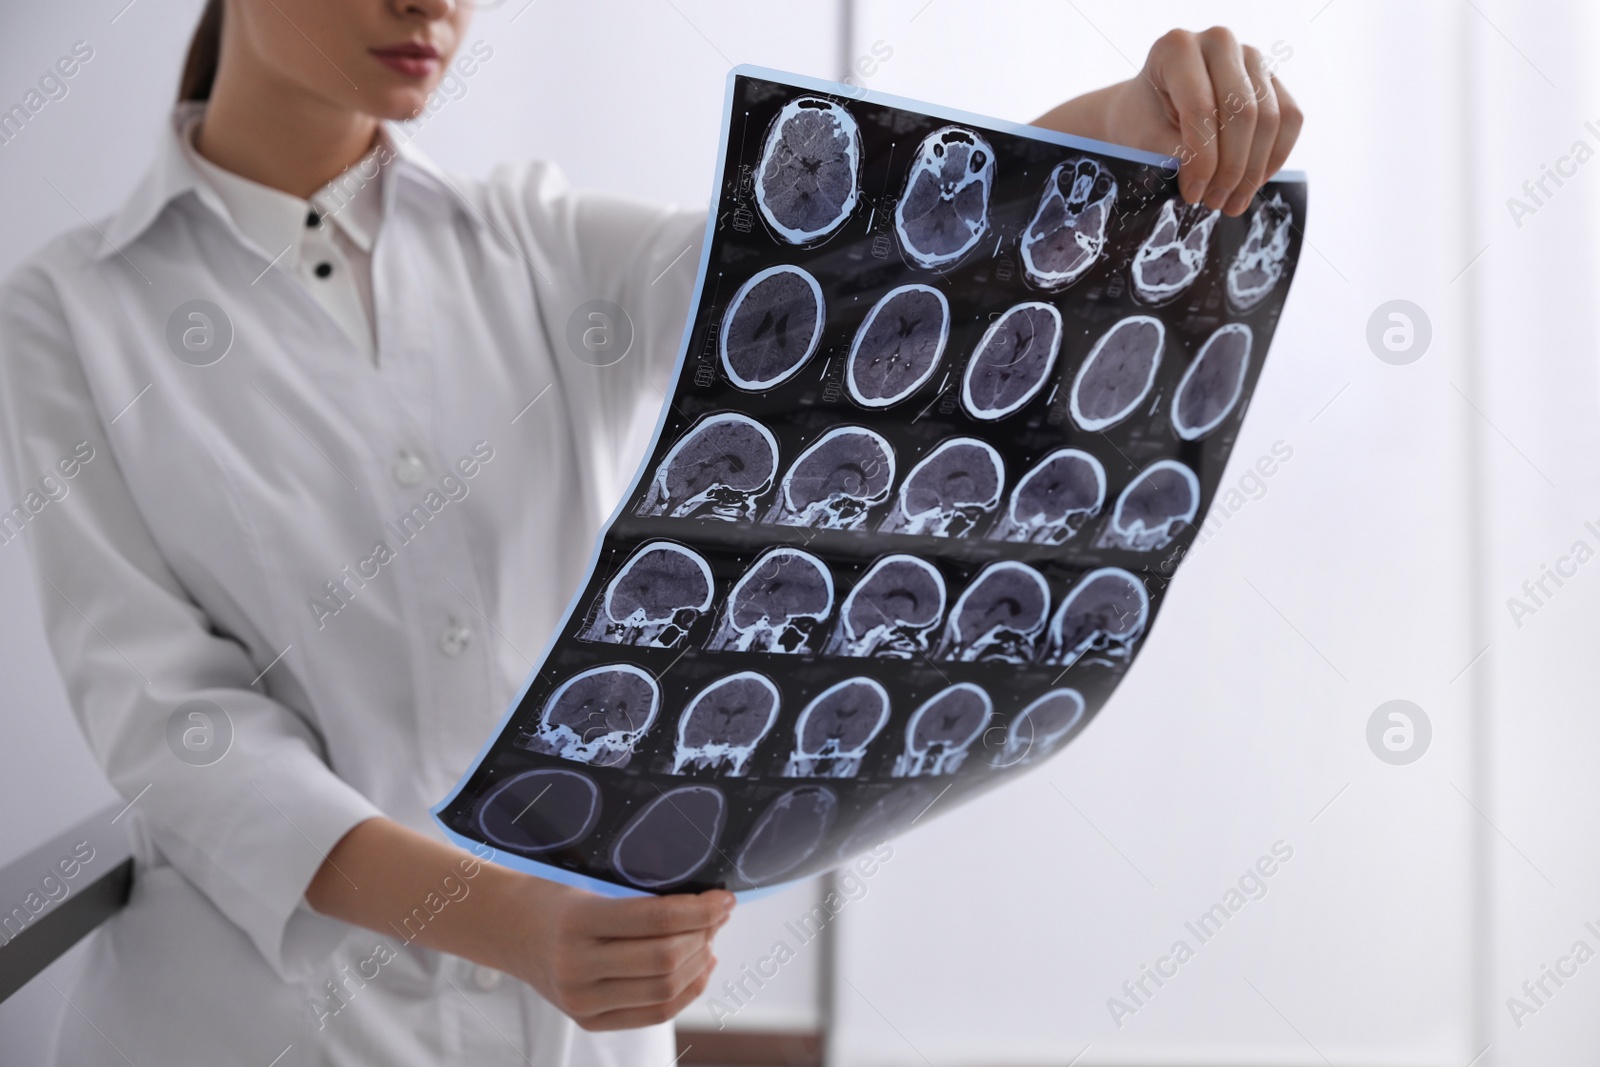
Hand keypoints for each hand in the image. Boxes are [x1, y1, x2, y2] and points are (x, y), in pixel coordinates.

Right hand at [499, 881, 733, 1030]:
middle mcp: (577, 968)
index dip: (699, 910)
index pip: (656, 919)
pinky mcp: (589, 1021)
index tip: (724, 898)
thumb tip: (707, 907)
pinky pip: (655, 1013)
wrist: (507, 932)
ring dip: (699, 962)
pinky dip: (687, 990)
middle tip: (718, 914)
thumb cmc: (554, 902)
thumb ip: (641, 903)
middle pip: (666, 959)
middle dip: (704, 935)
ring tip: (709, 937)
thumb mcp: (591, 890)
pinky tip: (701, 966)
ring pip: (665, 989)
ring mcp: (582, 1002)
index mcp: (577, 923)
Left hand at [1033, 27, 1302, 215]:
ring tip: (1231, 203)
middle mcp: (1219, 42)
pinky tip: (1253, 184)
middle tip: (1215, 204)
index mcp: (1177, 48)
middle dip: (1231, 168)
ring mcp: (1251, 57)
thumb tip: (1210, 180)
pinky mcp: (1273, 78)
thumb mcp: (1144, 139)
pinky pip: (1290, 119)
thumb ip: (1177, 154)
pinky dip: (1274, 158)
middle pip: (1243, 112)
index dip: (1202, 159)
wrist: (1149, 111)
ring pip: (1270, 119)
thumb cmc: (1141, 123)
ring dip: (1254, 170)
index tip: (1193, 195)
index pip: (1201, 107)